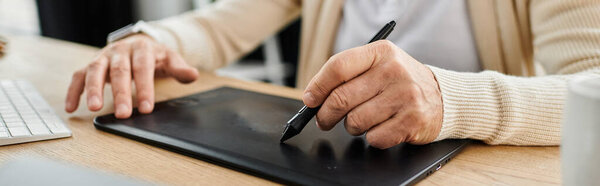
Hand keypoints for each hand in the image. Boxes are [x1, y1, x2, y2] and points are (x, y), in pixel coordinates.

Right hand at [65, 34, 198, 117]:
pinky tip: (72, 107)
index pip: (143, 68)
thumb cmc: (154, 56)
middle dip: (120, 93)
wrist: (139, 44)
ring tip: (94, 108)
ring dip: (93, 90)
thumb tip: (193, 74)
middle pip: (119, 71)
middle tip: (123, 114)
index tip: (147, 107)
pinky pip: (79, 76)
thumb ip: (180, 69)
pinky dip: (74, 91)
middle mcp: (120, 50)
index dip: (145, 88)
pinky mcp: (91, 65)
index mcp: (142, 49)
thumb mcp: (170, 59)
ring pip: (95, 70)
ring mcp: (104, 57)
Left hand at [303, 40, 442, 148]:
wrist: (442, 97)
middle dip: (326, 115)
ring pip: (355, 121)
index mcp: (380, 52)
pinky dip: (372, 138)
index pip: (338, 67)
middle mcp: (393, 71)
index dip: (318, 86)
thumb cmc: (400, 82)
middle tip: (324, 120)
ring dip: (352, 127)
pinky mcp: (412, 121)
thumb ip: (349, 75)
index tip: (310, 99)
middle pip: (341, 98)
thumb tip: (313, 97)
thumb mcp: (379, 65)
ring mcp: (405, 96)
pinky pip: (374, 138)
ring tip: (362, 120)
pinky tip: (382, 127)